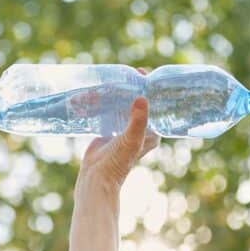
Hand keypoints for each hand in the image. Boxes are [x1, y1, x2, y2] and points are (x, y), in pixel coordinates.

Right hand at [77, 68, 159, 191]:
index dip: (149, 87)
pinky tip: (95, 92)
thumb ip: (138, 121)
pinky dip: (101, 102)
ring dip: (114, 93)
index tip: (140, 73)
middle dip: (130, 87)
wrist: (97, 177)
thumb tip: (143, 98)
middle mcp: (140, 128)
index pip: (155, 103)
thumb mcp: (131, 139)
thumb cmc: (118, 162)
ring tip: (107, 81)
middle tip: (122, 74)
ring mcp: (123, 128)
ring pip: (121, 104)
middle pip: (137, 101)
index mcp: (152, 131)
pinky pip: (107, 111)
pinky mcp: (108, 130)